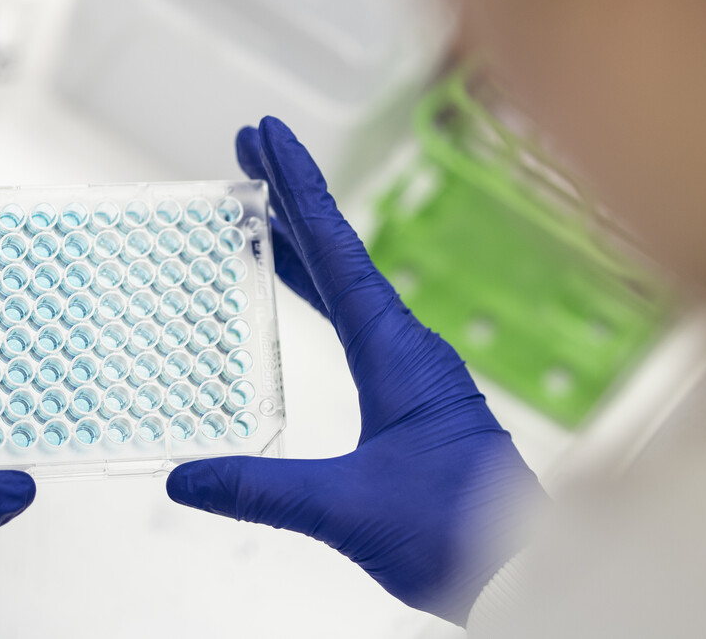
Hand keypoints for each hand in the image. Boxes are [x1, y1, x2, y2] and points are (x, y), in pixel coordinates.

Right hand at [166, 118, 546, 623]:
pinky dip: (321, 293)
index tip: (268, 136)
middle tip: (249, 147)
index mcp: (395, 352)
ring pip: (349, 287)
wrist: (519, 570)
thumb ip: (263, 489)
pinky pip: (357, 323)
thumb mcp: (345, 508)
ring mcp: (413, 371)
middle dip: (291, 199)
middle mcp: (407, 349)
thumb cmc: (456, 534)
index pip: (336, 252)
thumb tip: (186, 477)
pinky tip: (302, 298)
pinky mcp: (414, 400)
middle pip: (339, 254)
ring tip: (260, 208)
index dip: (297, 189)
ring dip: (305, 244)